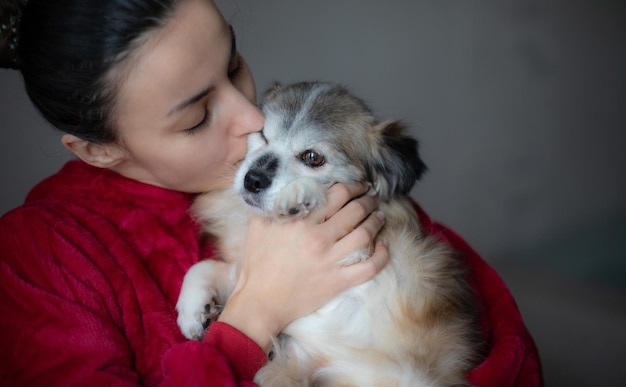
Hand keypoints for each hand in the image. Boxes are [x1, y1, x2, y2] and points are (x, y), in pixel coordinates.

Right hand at [217, 182, 388, 350]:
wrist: (260, 302)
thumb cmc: (257, 264)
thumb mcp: (259, 226)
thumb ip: (273, 206)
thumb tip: (284, 191)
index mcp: (302, 221)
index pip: (337, 195)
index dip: (353, 187)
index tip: (359, 186)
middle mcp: (319, 238)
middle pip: (355, 211)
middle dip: (368, 201)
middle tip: (372, 198)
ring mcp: (331, 261)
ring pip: (365, 235)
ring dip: (376, 222)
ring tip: (380, 216)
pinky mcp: (338, 282)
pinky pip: (369, 267)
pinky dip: (381, 255)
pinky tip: (383, 245)